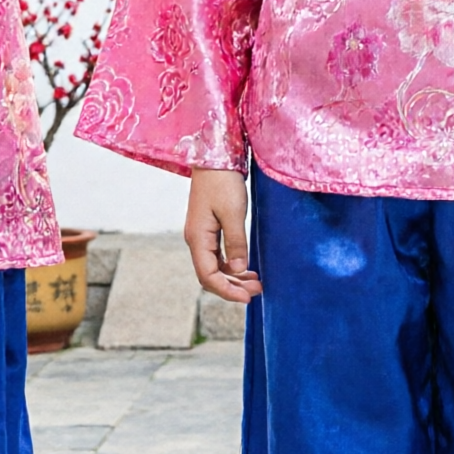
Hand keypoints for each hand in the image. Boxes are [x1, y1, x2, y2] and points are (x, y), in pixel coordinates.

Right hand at [186, 168, 262, 302]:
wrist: (214, 156)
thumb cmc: (223, 181)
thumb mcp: (233, 213)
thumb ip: (235, 243)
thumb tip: (237, 269)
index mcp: (198, 238)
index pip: (208, 276)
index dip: (227, 291)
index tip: (247, 298)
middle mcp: (195, 239)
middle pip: (210, 274)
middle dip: (232, 286)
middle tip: (258, 290)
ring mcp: (201, 234)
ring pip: (214, 266)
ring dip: (233, 277)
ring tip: (256, 281)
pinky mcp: (208, 227)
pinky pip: (217, 254)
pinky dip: (231, 264)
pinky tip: (245, 266)